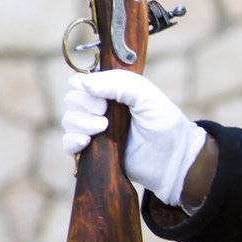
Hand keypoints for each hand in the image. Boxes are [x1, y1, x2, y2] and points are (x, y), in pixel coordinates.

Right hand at [61, 71, 207, 207]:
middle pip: (72, 99)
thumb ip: (119, 84)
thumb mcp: (147, 97)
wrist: (173, 160)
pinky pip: (68, 143)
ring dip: (80, 122)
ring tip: (103, 128)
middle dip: (84, 104)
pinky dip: (72, 140)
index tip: (99, 95)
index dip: (83, 84)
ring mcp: (96, 131)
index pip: (82, 81)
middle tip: (104, 113)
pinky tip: (86, 141)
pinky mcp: (94, 152)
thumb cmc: (165, 125)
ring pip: (69, 119)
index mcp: (113, 91)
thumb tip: (84, 83)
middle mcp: (101, 109)